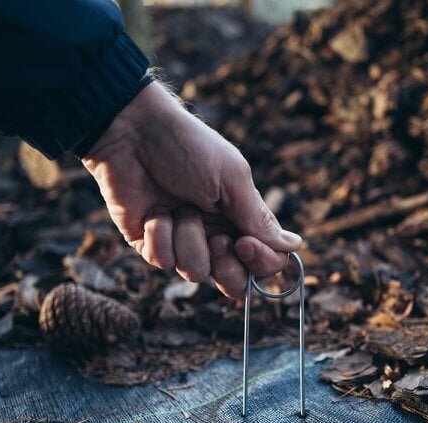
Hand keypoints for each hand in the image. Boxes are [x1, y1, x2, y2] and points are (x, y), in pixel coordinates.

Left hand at [81, 82, 300, 297]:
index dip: (260, 263)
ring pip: (196, 274)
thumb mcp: (232, 180)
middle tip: (217, 239)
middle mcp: (216, 236)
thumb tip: (295, 247)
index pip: (266, 263)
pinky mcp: (152, 245)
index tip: (244, 243)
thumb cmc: (188, 148)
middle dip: (227, 268)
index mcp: (241, 220)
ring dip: (188, 239)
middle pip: (234, 283)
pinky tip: (154, 212)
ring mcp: (183, 242)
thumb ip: (259, 219)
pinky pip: (163, 262)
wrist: (132, 134)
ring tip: (178, 209)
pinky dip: (160, 235)